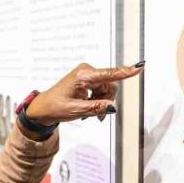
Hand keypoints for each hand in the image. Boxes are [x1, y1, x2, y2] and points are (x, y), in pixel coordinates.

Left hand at [25, 62, 143, 124]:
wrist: (43, 108)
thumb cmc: (55, 107)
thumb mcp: (76, 111)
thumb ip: (96, 108)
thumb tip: (112, 107)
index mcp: (83, 76)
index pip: (109, 74)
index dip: (126, 72)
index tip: (140, 66)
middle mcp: (86, 71)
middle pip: (110, 85)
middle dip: (106, 101)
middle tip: (97, 115)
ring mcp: (87, 74)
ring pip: (107, 89)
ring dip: (102, 102)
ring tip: (90, 114)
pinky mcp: (87, 79)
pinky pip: (101, 89)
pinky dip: (98, 100)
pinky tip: (90, 108)